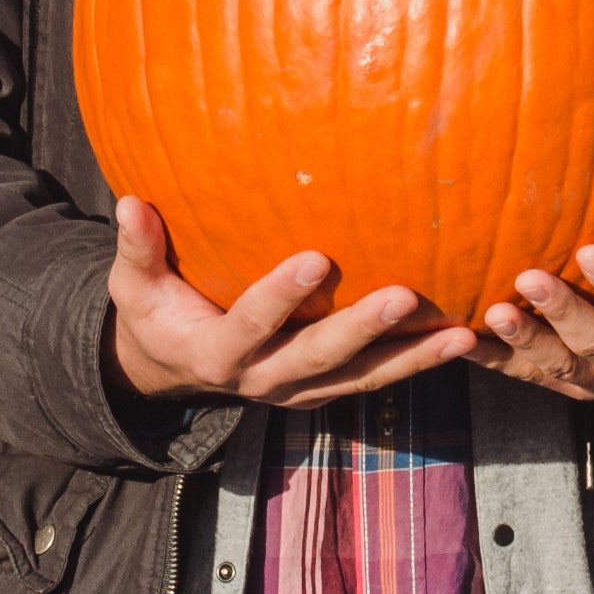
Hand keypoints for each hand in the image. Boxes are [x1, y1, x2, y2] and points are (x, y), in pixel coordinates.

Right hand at [106, 196, 476, 406]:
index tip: (317, 256)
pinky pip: (375, 379)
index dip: (281, 295)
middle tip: (405, 295)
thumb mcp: (134, 285)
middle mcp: (264, 381)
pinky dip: (416, 363)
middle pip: (319, 359)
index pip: (252, 324)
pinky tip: (462, 339)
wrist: (175, 367)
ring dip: (412, 358)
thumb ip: (137, 247)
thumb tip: (129, 201)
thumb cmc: (155, 311)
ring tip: (464, 334)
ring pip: (362, 378)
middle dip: (362, 329)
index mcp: (217, 354)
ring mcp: (300, 391)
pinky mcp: (324, 390)